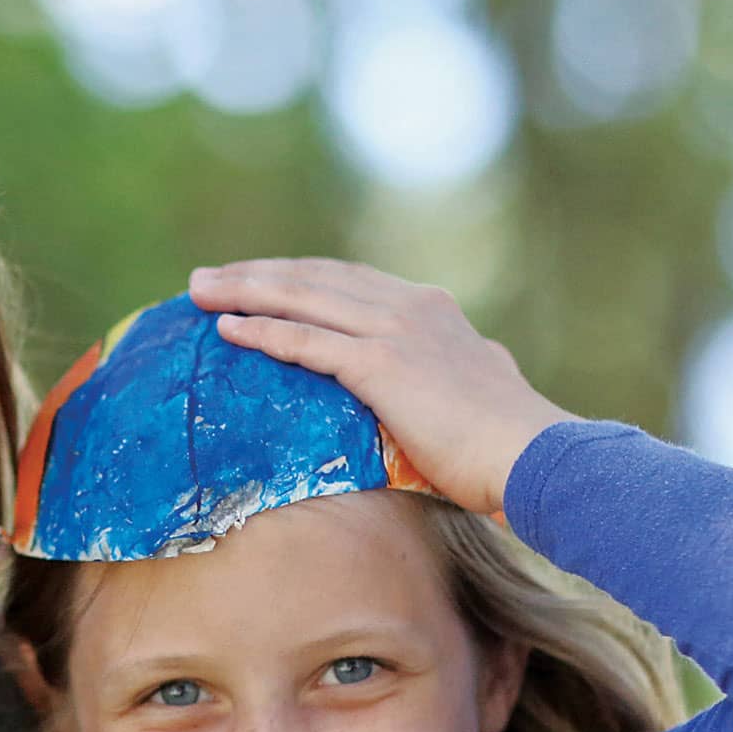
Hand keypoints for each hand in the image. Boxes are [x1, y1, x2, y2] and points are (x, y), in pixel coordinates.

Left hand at [187, 258, 576, 515]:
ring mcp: (396, 332)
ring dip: (244, 291)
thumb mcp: (477, 388)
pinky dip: (263, 332)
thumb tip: (456, 375)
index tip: (253, 277)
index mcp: (429, 310)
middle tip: (204, 276)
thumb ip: (451, 371)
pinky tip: (225, 330)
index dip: (294, 275)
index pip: (345, 279)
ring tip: (197, 291)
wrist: (536, 457)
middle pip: (314, 278)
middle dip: (254, 274)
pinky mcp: (383, 366)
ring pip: (302, 299)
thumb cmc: (508, 444)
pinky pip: (307, 342)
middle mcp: (409, 308)